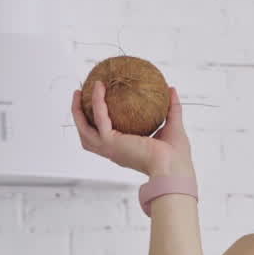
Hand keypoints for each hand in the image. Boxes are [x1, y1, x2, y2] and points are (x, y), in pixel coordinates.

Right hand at [71, 81, 194, 179]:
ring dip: (77, 111)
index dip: (97, 123)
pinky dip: (97, 101)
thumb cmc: (176, 156)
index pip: (104, 137)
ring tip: (78, 92)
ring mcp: (109, 148)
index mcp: (124, 150)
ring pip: (84, 129)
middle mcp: (113, 151)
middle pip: (86, 135)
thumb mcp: (173, 126)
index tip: (97, 105)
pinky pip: (99, 117)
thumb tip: (172, 89)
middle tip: (79, 97)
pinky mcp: (110, 142)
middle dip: (79, 117)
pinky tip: (99, 87)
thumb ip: (172, 108)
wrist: (174, 167)